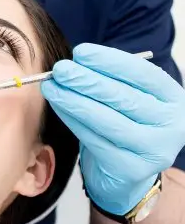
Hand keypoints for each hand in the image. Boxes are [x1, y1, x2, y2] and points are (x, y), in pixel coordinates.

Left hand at [41, 43, 184, 214]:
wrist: (128, 172)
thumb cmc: (125, 123)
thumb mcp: (128, 98)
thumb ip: (109, 79)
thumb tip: (74, 62)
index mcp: (173, 98)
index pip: (143, 74)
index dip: (109, 61)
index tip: (80, 52)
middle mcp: (171, 124)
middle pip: (123, 97)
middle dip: (86, 81)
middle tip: (60, 69)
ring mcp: (153, 149)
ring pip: (106, 120)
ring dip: (73, 100)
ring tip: (51, 87)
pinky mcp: (131, 169)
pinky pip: (94, 139)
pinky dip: (72, 120)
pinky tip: (58, 106)